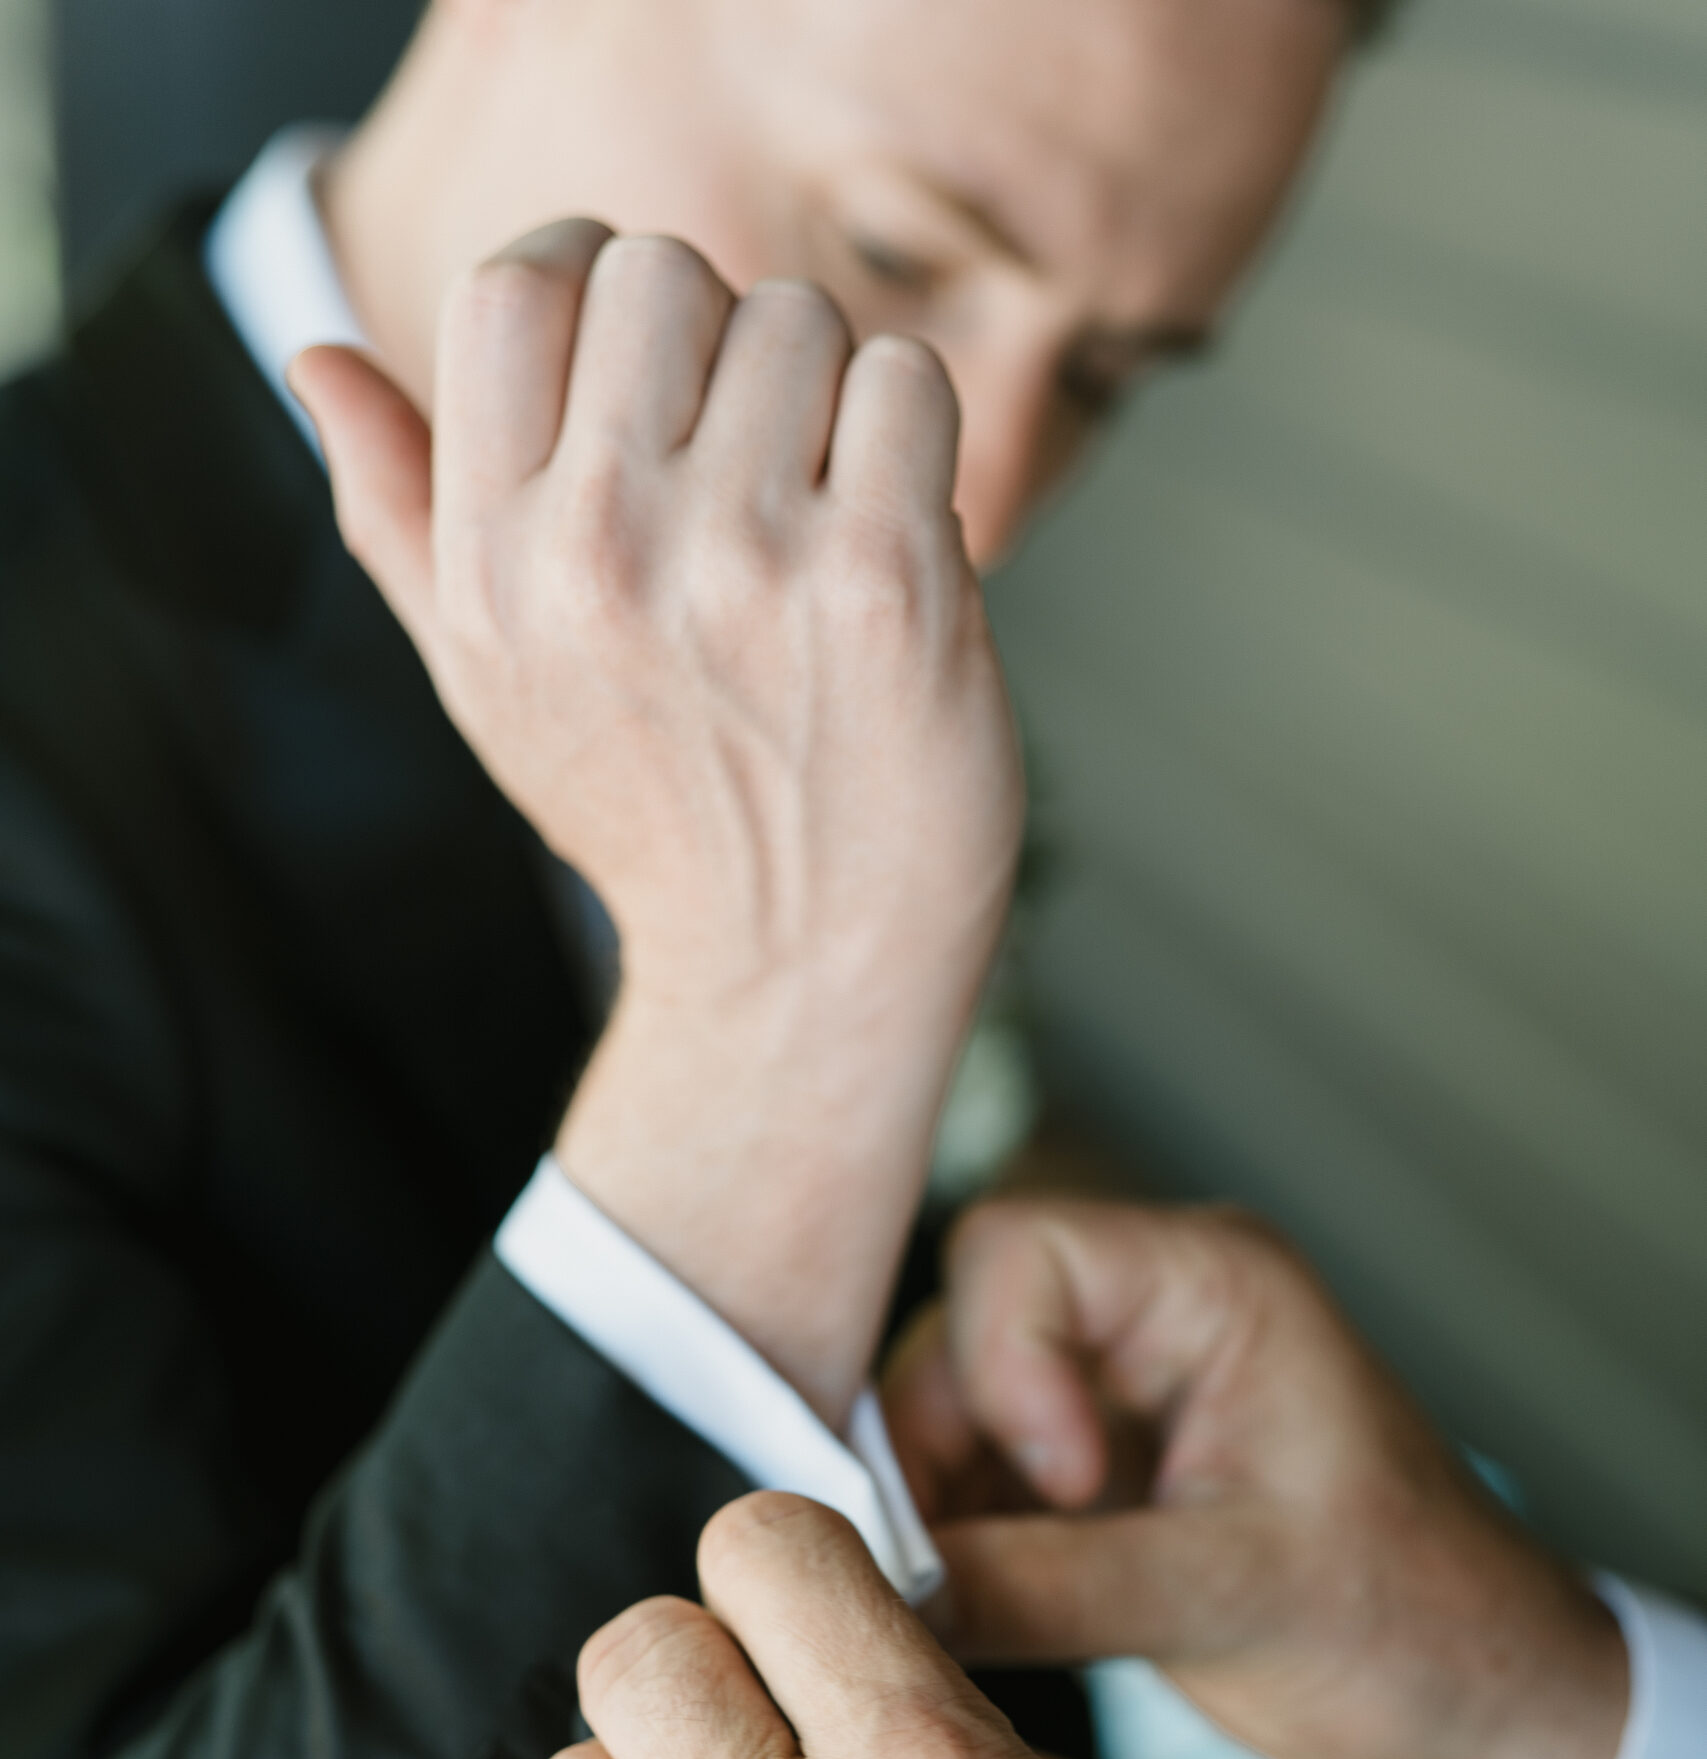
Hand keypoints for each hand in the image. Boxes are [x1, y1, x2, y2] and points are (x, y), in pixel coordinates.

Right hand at [292, 228, 1022, 1422]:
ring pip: (798, 320)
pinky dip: (918, 443)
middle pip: (662, 270)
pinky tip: (897, 540)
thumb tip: (310, 356)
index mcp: (488, 561)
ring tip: (822, 515)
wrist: (795, 974)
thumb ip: (398, 515)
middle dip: (718, 337)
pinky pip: (905, 383)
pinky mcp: (880, 582)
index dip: (591, 281)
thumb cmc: (651, 814)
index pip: (512, 284)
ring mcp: (742, 563)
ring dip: (830, 395)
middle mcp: (597, 550)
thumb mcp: (488, 681)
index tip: (647, 362)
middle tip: (749, 455)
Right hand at [885, 1199, 1629, 1758]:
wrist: (1474, 1710)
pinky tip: (977, 1615)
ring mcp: (1108, 1395)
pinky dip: (949, 1548)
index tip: (1066, 1488)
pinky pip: (964, 1483)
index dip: (1000, 1366)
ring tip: (965, 1611)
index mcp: (1212, 1285)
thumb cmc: (1413, 1623)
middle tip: (949, 1574)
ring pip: (942, 1414)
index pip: (1018, 1253)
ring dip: (930, 1513)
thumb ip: (1046, 1587)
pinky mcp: (1082, 1474)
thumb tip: (888, 1598)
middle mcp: (1147, 1315)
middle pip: (958, 1334)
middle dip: (936, 1455)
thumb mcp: (1227, 1600)